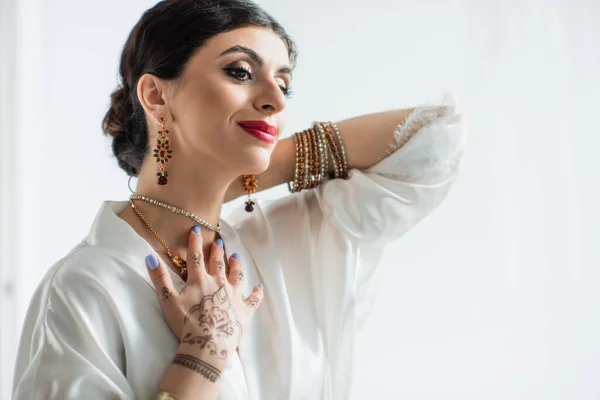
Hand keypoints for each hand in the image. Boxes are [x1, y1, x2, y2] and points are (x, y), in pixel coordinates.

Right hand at [145, 226, 263, 360]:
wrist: (207, 345)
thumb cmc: (186, 324)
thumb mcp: (168, 301)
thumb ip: (160, 279)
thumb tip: (150, 258)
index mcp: (200, 280)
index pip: (196, 257)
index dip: (195, 242)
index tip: (197, 230)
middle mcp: (219, 283)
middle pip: (218, 263)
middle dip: (218, 251)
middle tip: (219, 242)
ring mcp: (234, 295)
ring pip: (237, 275)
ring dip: (236, 265)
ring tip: (236, 256)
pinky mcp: (245, 310)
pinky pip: (253, 299)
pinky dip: (256, 293)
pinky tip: (259, 287)